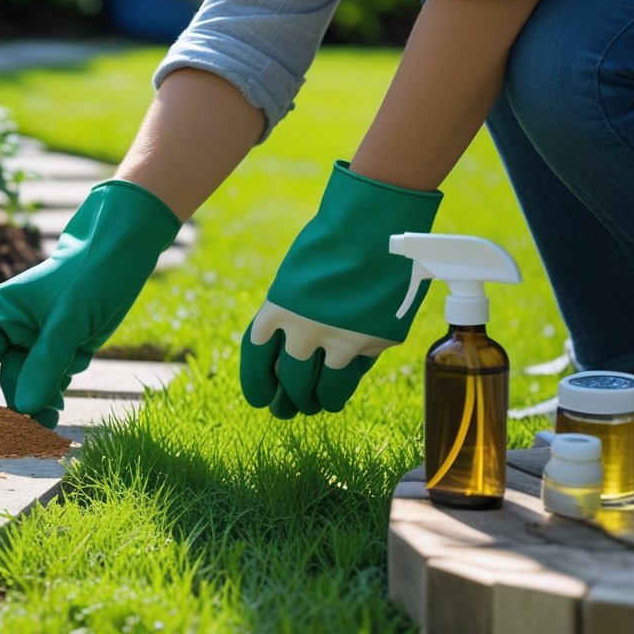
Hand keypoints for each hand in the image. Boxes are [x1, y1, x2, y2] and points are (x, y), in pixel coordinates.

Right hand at [0, 180, 180, 426]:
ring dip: (35, 411)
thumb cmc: (91, 274)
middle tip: (26, 437)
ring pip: (23, 391)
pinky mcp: (56, 355)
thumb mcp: (69, 319)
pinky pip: (45, 388)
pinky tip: (59, 409)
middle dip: (9, 410)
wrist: (123, 256)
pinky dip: (51, 401)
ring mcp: (31, 346)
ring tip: (51, 424)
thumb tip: (23, 409)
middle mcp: (7, 333)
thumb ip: (45, 363)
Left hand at [241, 161, 441, 418]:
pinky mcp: (376, 340)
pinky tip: (345, 382)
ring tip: (319, 405)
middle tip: (289, 409)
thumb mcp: (297, 278)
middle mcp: (304, 329)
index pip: (256, 361)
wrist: (377, 224)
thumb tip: (288, 352)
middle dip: (289, 401)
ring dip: (321, 401)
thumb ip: (290, 314)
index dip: (256, 385)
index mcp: (276, 309)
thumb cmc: (332, 243)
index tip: (260, 399)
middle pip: (290, 381)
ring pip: (326, 390)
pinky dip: (350, 377)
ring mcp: (342, 338)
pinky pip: (358, 370)